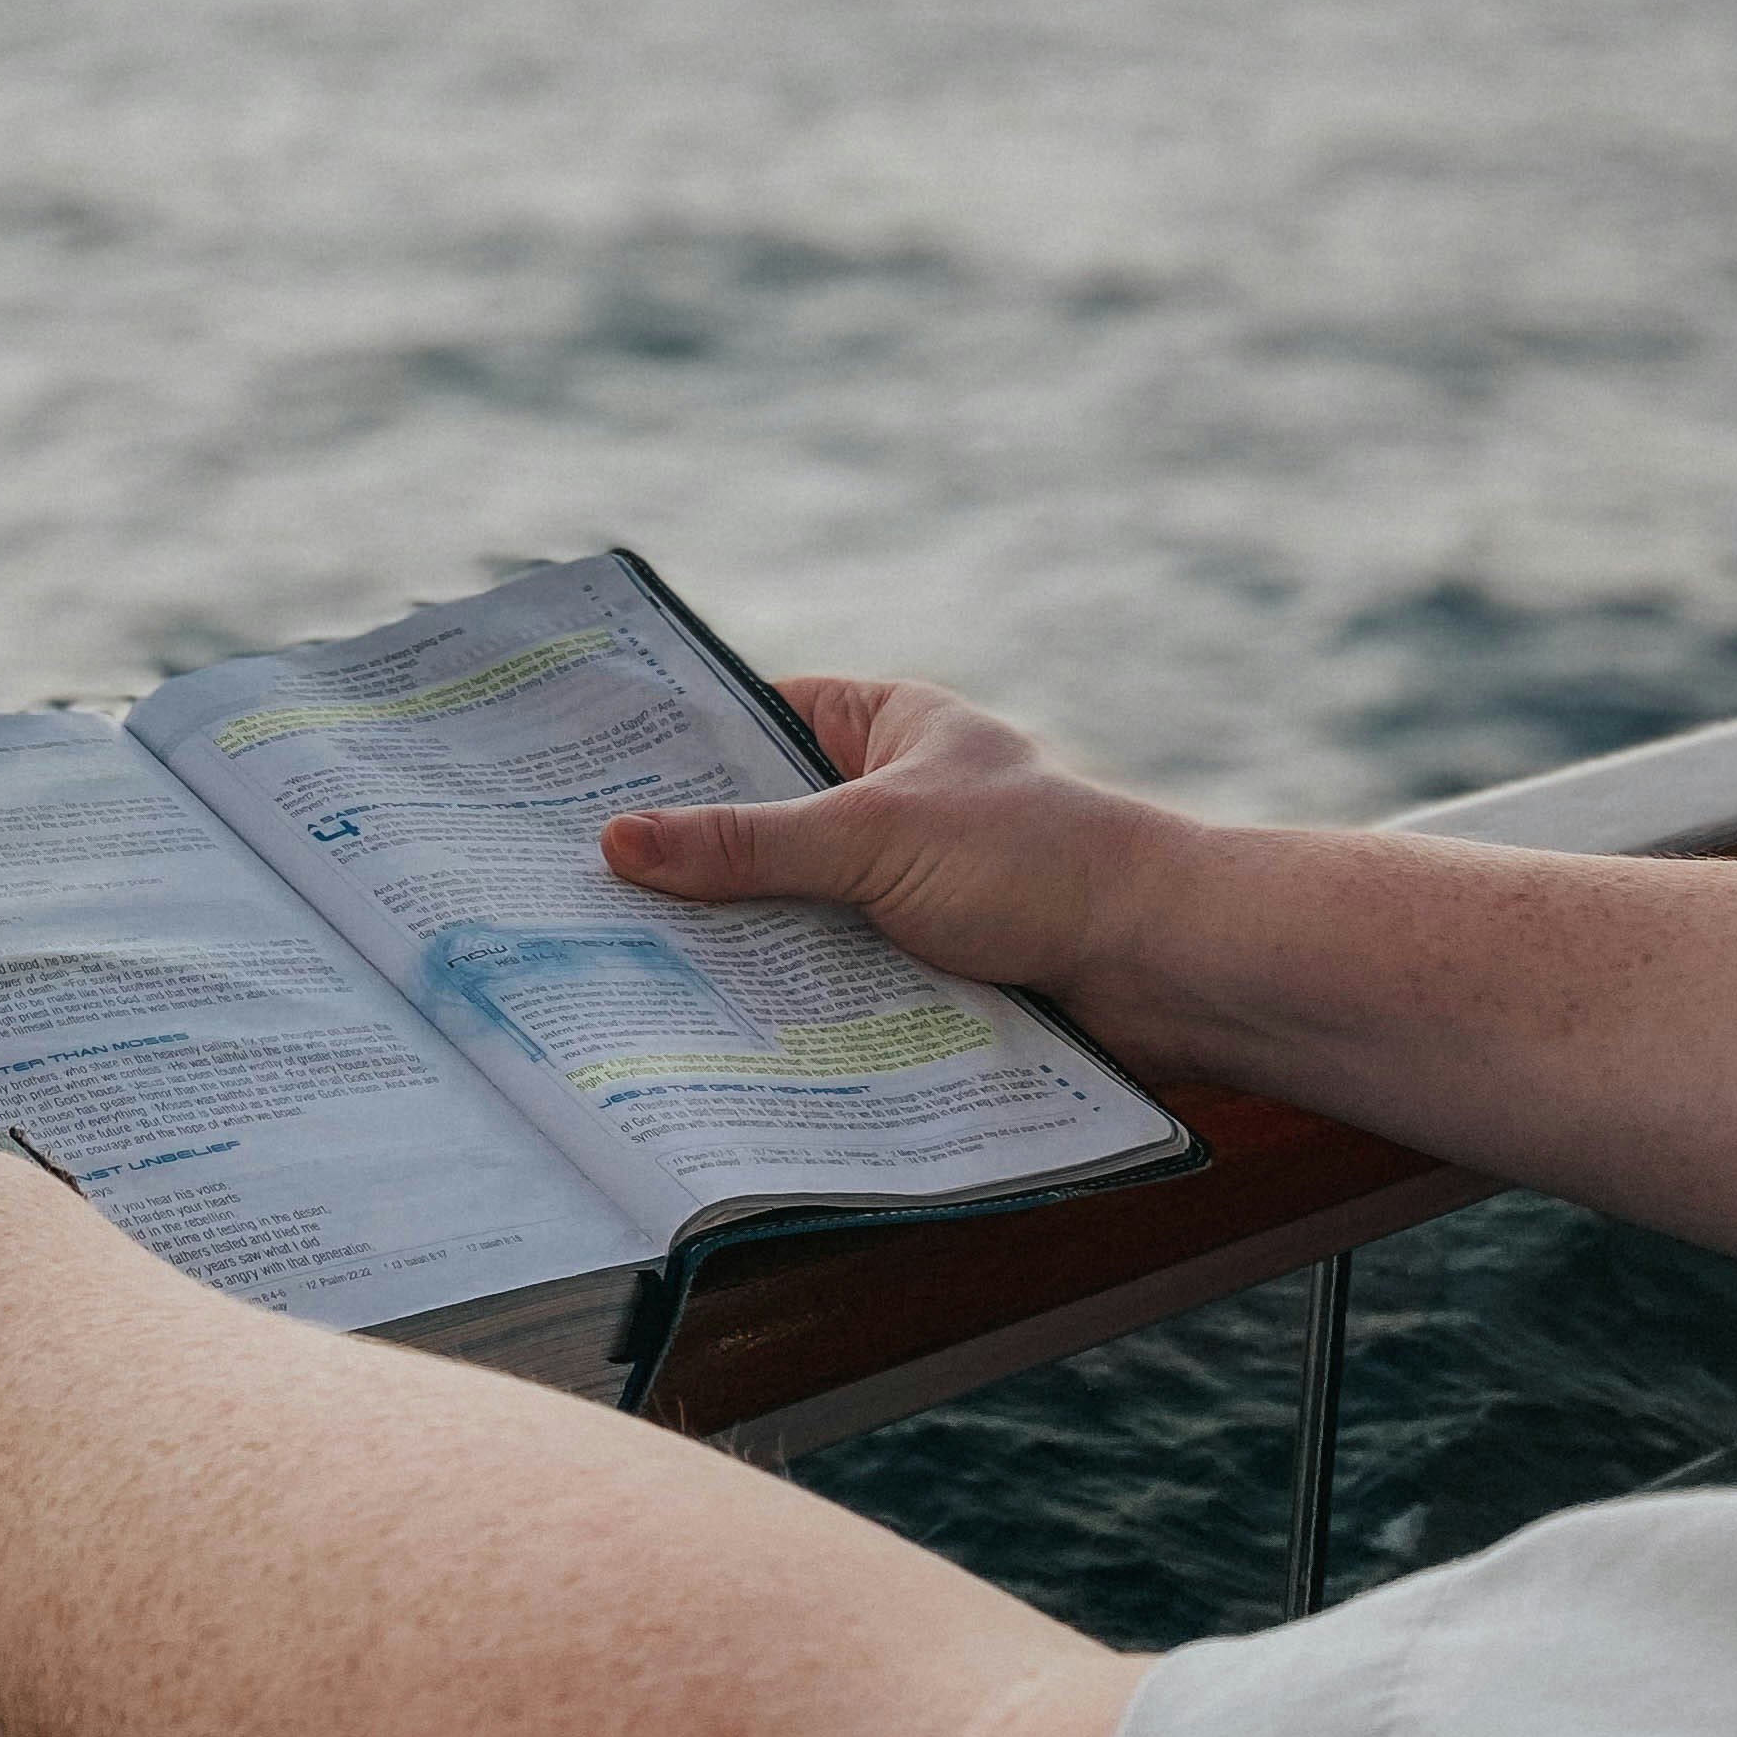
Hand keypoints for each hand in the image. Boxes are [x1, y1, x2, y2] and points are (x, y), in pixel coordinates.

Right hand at [599, 676, 1181, 1010]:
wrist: (1163, 971)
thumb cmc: (1040, 864)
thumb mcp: (876, 836)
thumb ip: (749, 843)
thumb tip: (619, 841)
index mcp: (884, 723)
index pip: (751, 716)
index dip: (672, 744)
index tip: (578, 776)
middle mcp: (886, 796)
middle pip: (758, 821)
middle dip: (686, 856)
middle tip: (573, 882)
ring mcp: (901, 884)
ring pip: (787, 904)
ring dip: (731, 936)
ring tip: (616, 958)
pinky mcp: (916, 961)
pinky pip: (825, 971)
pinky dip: (781, 993)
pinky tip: (707, 1019)